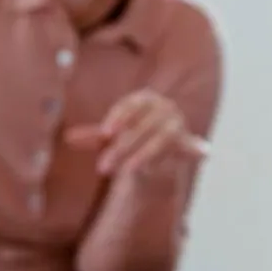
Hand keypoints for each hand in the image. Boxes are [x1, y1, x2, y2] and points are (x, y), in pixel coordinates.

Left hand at [65, 90, 206, 178]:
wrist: (158, 146)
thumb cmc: (130, 135)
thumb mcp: (109, 137)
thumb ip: (92, 137)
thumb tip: (67, 138)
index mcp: (144, 98)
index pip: (131, 105)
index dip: (119, 118)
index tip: (105, 133)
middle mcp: (164, 107)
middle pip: (142, 126)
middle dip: (122, 147)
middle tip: (102, 168)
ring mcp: (178, 123)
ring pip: (161, 138)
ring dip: (144, 155)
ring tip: (129, 171)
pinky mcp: (188, 142)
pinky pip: (190, 146)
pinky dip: (196, 149)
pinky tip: (204, 153)